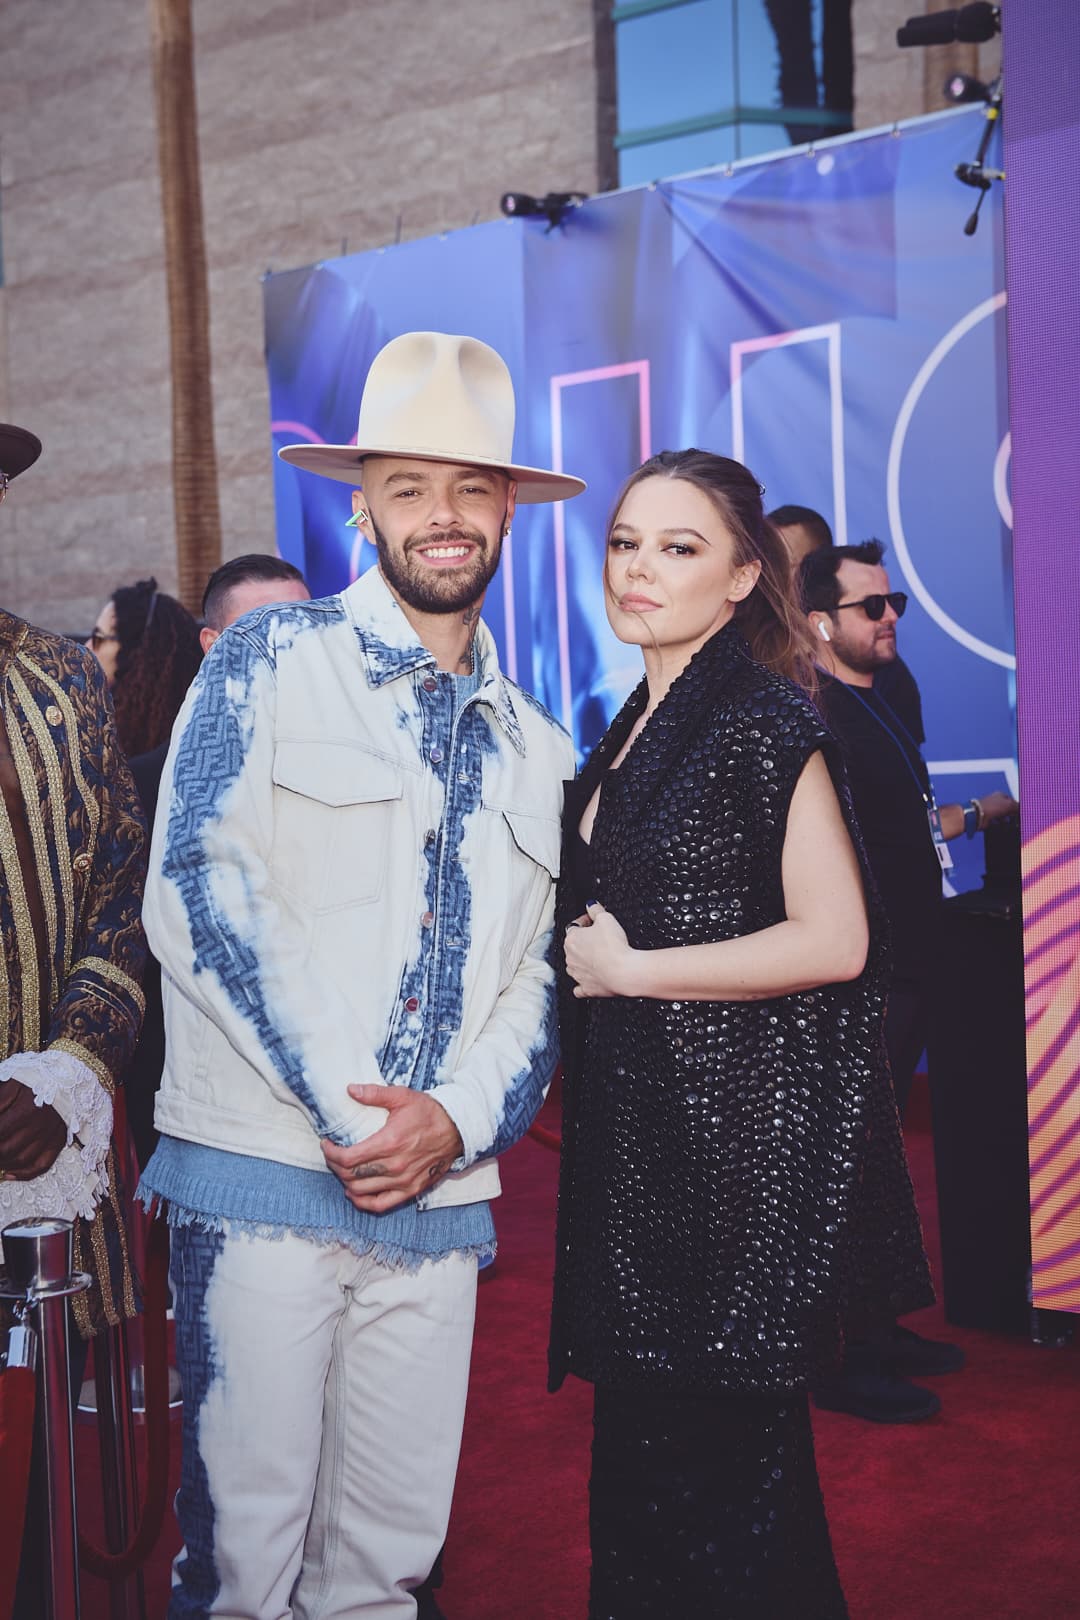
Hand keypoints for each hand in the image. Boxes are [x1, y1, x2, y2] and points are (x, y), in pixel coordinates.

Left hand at [0, 1079, 67, 1179]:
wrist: (68, 1076)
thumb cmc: (36, 1077)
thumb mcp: (13, 1080)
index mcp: (26, 1109)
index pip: (0, 1131)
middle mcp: (38, 1126)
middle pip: (7, 1149)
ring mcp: (49, 1136)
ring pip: (21, 1160)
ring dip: (3, 1163)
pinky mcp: (58, 1141)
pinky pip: (42, 1165)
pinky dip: (24, 1174)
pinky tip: (8, 1174)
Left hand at [321, 1085, 464, 1212]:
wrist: (457, 1129)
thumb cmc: (429, 1112)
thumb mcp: (402, 1096)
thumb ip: (375, 1094)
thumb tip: (350, 1090)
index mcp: (390, 1142)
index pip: (349, 1158)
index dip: (331, 1153)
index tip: (327, 1144)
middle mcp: (395, 1166)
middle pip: (352, 1175)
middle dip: (335, 1166)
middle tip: (332, 1155)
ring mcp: (403, 1181)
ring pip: (362, 1191)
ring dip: (345, 1182)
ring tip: (342, 1170)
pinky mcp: (411, 1190)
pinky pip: (381, 1204)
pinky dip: (363, 1202)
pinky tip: (354, 1193)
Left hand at [564, 902, 634, 998]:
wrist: (624, 973)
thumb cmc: (615, 948)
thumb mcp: (607, 919)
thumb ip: (596, 910)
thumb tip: (591, 905)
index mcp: (572, 939)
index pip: (575, 925)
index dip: (586, 921)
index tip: (594, 920)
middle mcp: (570, 957)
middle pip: (574, 945)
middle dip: (585, 940)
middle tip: (600, 937)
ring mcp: (577, 974)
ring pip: (575, 965)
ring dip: (584, 960)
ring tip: (599, 956)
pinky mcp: (586, 988)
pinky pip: (580, 987)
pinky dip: (583, 983)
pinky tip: (590, 978)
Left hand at [977, 790, 1018, 825]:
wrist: (978, 816)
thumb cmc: (991, 807)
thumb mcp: (1009, 805)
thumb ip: (1017, 806)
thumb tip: (1021, 809)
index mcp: (1000, 795)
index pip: (1012, 800)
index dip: (1017, 807)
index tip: (1020, 812)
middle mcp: (995, 802)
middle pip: (1007, 809)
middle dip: (1012, 814)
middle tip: (1016, 819)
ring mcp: (991, 811)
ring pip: (1002, 817)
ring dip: (1006, 820)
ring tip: (1009, 823)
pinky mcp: (988, 819)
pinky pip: (997, 823)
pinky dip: (1000, 825)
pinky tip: (1002, 826)